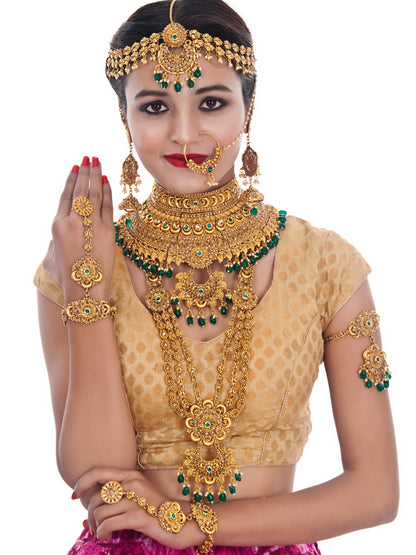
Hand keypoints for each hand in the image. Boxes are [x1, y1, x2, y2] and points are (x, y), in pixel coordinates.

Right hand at [42, 156, 113, 300]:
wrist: (84, 290)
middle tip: (89, 157)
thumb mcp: (54, 255)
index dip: (71, 179)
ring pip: (93, 194)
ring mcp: (90, 225)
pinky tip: (107, 180)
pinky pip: (107, 206)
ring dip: (96, 175)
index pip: (66, 196)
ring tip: (98, 161)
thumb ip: (59, 238)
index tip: (75, 167)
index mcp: (57, 225)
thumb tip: (64, 230)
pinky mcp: (107, 231)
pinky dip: (107, 191)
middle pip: (80, 190)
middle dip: (85, 171)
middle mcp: (73, 221)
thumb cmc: (68, 278)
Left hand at [72, 467, 200, 548]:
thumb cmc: (155, 509)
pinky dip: (102, 533)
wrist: (181, 521)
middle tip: (92, 525)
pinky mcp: (138, 517)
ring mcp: (136, 499)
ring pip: (100, 512)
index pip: (97, 472)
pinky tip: (107, 536)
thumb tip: (88, 502)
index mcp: (130, 475)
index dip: (82, 482)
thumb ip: (118, 493)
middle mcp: (132, 483)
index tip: (74, 495)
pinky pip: (108, 524)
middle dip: (89, 514)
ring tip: (102, 532)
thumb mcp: (137, 494)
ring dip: (95, 526)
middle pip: (96, 496)